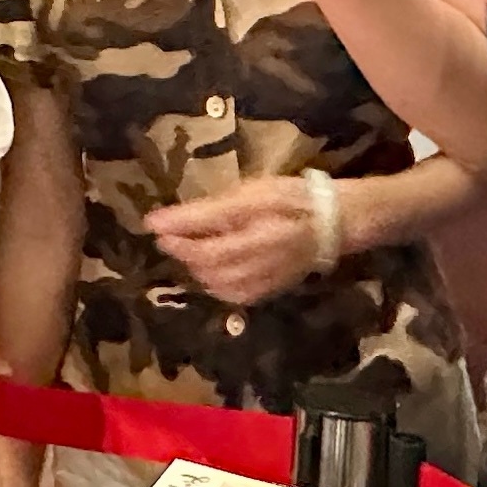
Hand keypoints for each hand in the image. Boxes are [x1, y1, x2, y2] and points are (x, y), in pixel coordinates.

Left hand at [145, 176, 333, 306]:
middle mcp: (263, 259)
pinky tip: (210, 268)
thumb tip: (160, 222)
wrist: (334, 224)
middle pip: (208, 264)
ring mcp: (267, 279)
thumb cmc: (290, 199)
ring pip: (216, 283)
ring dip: (195, 267)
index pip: (207, 238)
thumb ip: (208, 210)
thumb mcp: (251, 192)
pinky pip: (231, 295)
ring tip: (189, 249)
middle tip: (168, 235)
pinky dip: (213, 282)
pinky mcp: (268, 291)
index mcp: (261, 229)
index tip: (152, 223)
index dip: (176, 232)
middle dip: (182, 250)